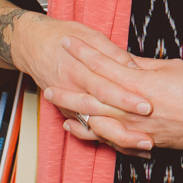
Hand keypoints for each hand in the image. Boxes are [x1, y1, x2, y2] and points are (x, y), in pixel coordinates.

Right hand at [0, 1, 159, 157]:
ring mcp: (68, 105)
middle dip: (126, 125)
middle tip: (150, 134)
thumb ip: (112, 54)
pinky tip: (131, 147)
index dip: (126, 98)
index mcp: (79, 71)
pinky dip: (108, 140)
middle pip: (101, 112)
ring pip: (95, 127)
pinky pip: (89, 131)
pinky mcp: (68, 114)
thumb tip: (135, 67)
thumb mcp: (90, 35)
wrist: (32, 44)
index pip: (105, 88)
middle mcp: (72, 91)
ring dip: (120, 139)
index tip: (147, 105)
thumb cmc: (62, 36)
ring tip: (144, 145)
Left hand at [52, 48, 182, 156]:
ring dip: (73, 112)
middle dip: (68, 89)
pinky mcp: (143, 142)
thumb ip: (142, 66)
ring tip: (55, 105)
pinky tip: (76, 128)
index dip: (84, 53)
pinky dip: (90, 133)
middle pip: (93, 97)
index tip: (67, 42)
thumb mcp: (171, 67)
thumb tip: (122, 60)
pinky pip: (110, 140)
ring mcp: (137, 128)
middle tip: (48, 83)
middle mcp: (135, 108)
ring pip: (96, 121)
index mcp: (142, 84)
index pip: (105, 65)